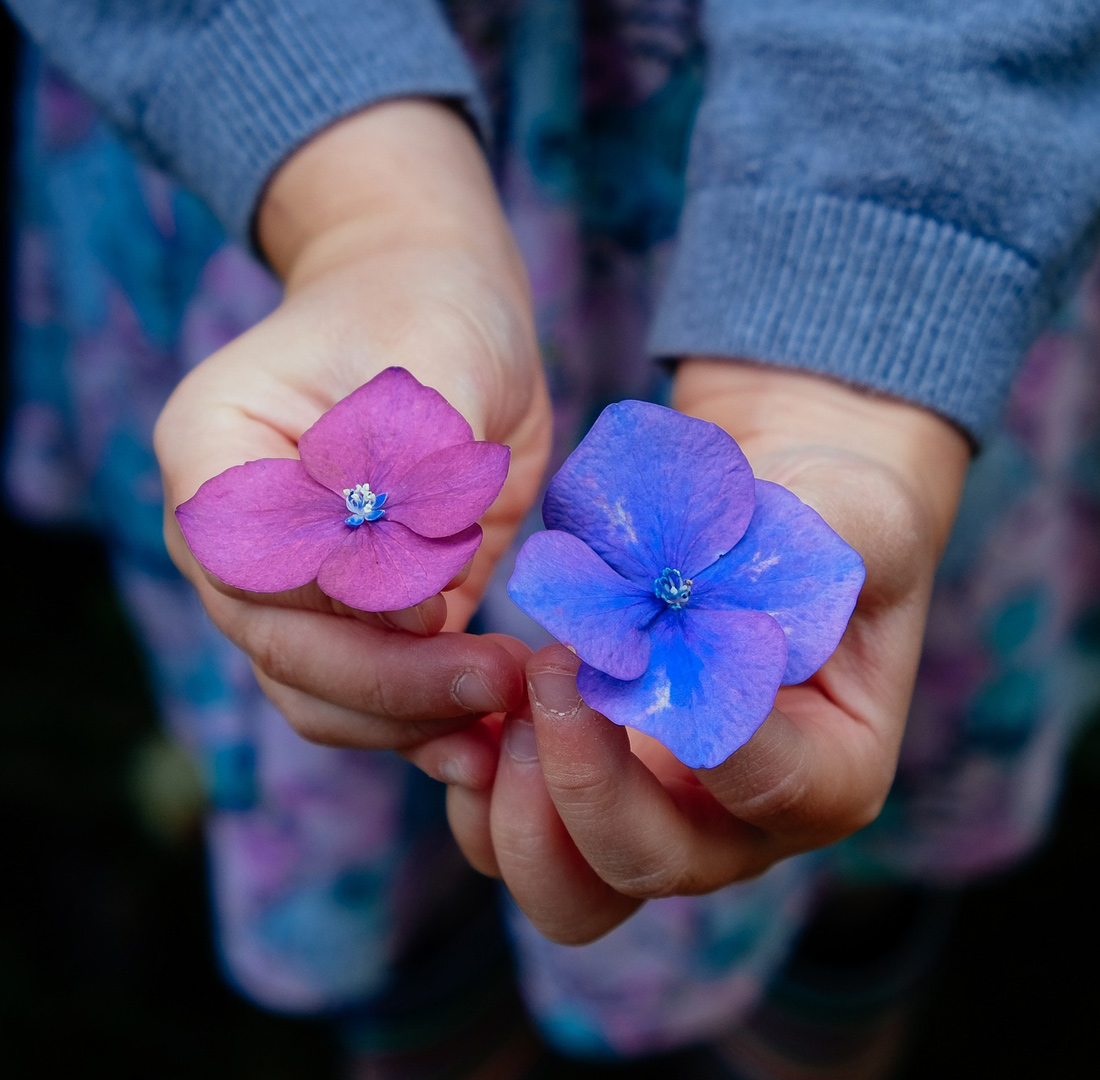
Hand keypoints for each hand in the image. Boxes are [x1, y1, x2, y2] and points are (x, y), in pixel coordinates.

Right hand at [155, 101, 551, 769]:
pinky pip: (376, 695)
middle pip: (282, 648)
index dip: (338, 603)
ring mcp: (295, 587)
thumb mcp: (434, 356)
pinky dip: (428, 720)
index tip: (436, 603)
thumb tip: (406, 593)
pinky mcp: (364, 615)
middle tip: (497, 683)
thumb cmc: (428, 311)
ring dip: (411, 719)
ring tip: (505, 707)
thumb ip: (414, 462)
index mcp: (217, 455)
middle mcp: (238, 538)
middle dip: (391, 683)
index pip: (247, 566)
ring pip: (320, 693)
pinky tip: (491, 730)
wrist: (448, 316)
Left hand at [449, 360, 968, 942]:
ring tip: (509, 691)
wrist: (761, 517)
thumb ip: (810, 546)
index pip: (768, 785)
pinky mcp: (577, 790)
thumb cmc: (825, 514)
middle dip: (582, 778)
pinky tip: (473, 697)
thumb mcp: (849, 510)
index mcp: (828, 770)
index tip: (644, 641)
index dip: (695, 725)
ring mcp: (651, 816)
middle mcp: (737, 821)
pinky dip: (472, 783)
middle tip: (552, 665)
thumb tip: (696, 592)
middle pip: (645, 865)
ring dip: (517, 803)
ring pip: (564, 891)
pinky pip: (504, 841)